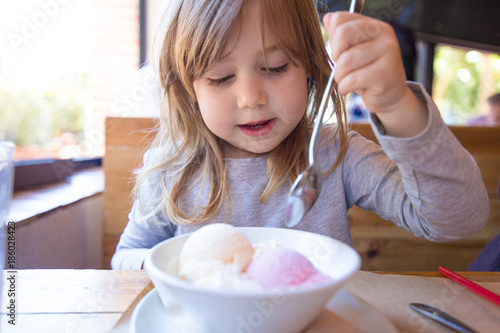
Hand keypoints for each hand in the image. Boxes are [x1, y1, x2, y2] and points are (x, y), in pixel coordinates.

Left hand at [323, 12, 426, 136]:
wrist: (389, 96)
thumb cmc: (367, 72)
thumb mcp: (353, 51)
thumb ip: (340, 35)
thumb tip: (327, 17)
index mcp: (374, 25)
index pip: (339, 19)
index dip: (333, 40)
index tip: (339, 53)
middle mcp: (384, 34)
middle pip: (342, 35)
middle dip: (335, 56)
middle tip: (342, 68)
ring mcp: (388, 52)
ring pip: (345, 61)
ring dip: (339, 76)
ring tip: (346, 81)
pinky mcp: (386, 73)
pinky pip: (352, 80)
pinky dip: (344, 88)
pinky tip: (349, 89)